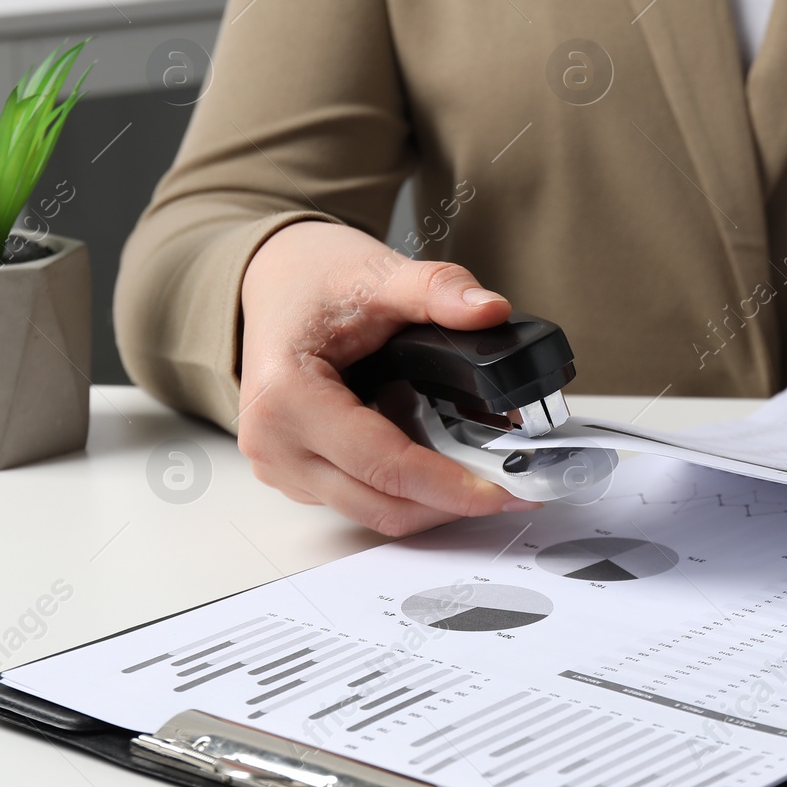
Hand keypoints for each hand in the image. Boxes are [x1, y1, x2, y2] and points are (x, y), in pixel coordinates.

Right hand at [239, 221, 534, 534]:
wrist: (277, 278)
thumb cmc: (316, 278)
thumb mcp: (382, 274)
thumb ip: (438, 290)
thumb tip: (489, 311)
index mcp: (287, 397)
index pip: (384, 466)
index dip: (452, 486)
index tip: (506, 491)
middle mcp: (274, 442)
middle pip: (381, 504)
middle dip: (452, 503)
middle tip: (512, 489)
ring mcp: (280, 463)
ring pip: (372, 511)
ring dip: (431, 503)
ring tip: (484, 476)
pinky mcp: (294, 472)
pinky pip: (359, 500)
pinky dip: (407, 492)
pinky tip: (444, 467)